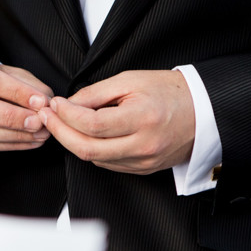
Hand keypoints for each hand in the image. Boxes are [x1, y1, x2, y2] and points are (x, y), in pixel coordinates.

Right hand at [0, 54, 53, 154]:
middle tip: (38, 122)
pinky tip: (30, 141)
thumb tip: (45, 104)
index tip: (40, 101)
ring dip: (16, 135)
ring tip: (40, 134)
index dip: (15, 91)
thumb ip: (30, 86)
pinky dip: (12, 145)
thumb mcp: (13, 75)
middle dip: (12, 117)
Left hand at [37, 70, 195, 174]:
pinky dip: (91, 150)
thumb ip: (96, 93)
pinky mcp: (143, 170)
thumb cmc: (170, 92)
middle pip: (86, 148)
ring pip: (94, 159)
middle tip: (46, 116)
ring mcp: (143, 161)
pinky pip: (107, 164)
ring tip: (61, 123)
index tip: (54, 104)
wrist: (204, 112)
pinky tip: (85, 135)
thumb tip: (68, 105)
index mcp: (141, 118)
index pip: (91, 124)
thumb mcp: (132, 80)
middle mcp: (142, 145)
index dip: (66, 115)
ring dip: (72, 142)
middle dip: (60, 132)